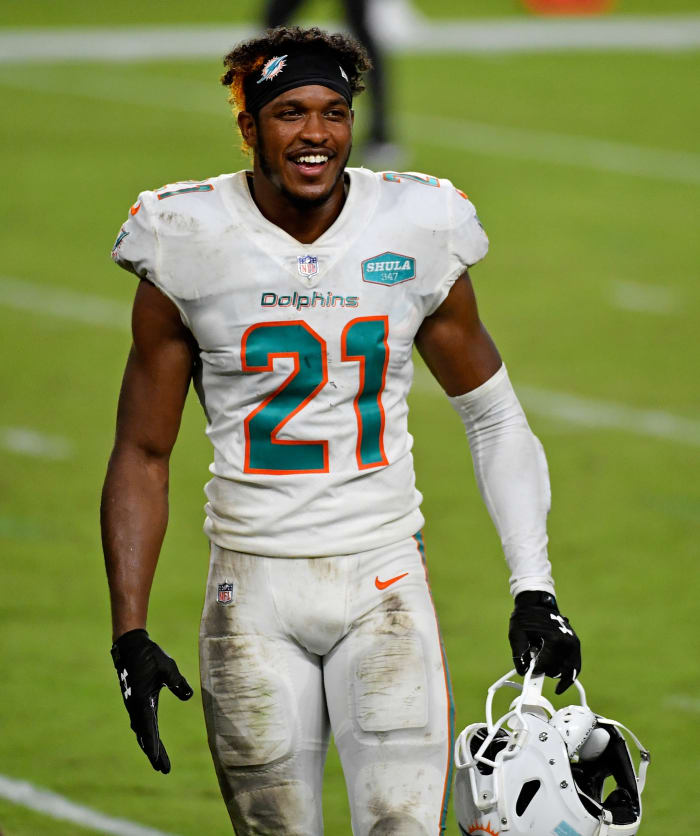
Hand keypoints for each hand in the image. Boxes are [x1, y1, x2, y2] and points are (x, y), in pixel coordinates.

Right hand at [110, 629, 192, 772]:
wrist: (130, 647)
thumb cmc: (150, 656)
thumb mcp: (167, 668)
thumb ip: (177, 682)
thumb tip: (188, 696)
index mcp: (141, 701)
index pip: (149, 728)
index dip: (154, 746)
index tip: (157, 761)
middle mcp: (135, 707)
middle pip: (145, 735)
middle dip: (154, 752)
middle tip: (163, 769)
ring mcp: (133, 705)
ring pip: (141, 731)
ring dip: (150, 745)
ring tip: (158, 761)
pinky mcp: (134, 701)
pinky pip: (140, 723)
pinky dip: (145, 734)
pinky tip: (149, 739)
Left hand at [508, 591, 580, 693]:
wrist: (537, 603)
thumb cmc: (525, 617)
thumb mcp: (516, 634)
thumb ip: (519, 655)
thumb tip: (524, 672)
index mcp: (554, 639)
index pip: (545, 665)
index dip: (535, 670)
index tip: (528, 669)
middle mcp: (568, 642)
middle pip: (558, 669)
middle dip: (545, 671)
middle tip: (535, 663)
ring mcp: (574, 643)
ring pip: (569, 671)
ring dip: (556, 673)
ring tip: (543, 666)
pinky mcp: (575, 644)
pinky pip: (575, 666)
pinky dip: (569, 675)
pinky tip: (561, 685)